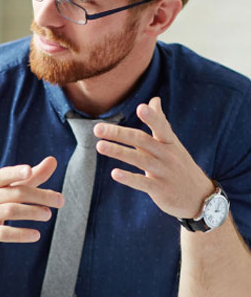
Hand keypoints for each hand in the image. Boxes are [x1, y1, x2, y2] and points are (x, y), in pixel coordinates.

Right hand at [0, 158, 63, 254]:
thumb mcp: (5, 191)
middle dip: (39, 196)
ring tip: (48, 215)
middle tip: (60, 201)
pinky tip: (35, 235)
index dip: (16, 172)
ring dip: (32, 212)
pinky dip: (21, 234)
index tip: (28, 171)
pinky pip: (3, 233)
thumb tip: (53, 160)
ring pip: (11, 211)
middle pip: (16, 193)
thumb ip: (30, 178)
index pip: (4, 175)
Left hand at [94, 96, 214, 218]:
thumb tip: (153, 100)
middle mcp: (168, 155)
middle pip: (142, 141)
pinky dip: (129, 178)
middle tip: (97, 128)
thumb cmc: (180, 165)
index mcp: (170, 142)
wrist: (198, 197)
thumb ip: (160, 122)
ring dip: (119, 152)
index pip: (161, 126)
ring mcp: (164, 172)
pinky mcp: (160, 189)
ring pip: (139, 159)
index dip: (153, 117)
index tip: (141, 107)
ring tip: (99, 146)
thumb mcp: (172, 143)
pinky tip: (114, 173)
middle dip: (119, 134)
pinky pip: (142, 182)